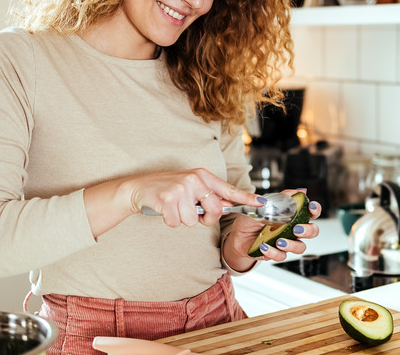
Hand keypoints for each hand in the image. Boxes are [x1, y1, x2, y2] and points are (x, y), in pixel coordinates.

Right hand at [83, 168, 260, 236]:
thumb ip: (209, 195)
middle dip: (205, 219)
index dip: (246, 198)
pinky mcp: (167, 199)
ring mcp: (180, 188)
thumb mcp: (191, 186)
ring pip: (193, 221)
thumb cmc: (168, 189)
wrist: (139, 187)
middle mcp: (194, 180)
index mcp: (203, 176)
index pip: (228, 189)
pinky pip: (176, 223)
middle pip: (214, 211)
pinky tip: (164, 210)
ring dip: (182, 220)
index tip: (260, 203)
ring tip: (174, 207)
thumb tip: (229, 206)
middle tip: (193, 212)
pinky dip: (169, 221)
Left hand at [223, 189, 320, 269]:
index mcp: (293, 215)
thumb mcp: (264, 204)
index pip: (311, 212)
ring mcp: (287, 242)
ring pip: (300, 247)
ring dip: (292, 244)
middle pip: (312, 231)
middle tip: (296, 228)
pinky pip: (281, 256)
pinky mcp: (277, 253)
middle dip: (308, 230)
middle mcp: (293, 229)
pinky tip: (264, 246)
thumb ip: (282, 198)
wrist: (238, 235)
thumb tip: (299, 191)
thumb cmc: (253, 218)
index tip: (311, 208)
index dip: (315, 210)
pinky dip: (273, 252)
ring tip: (279, 241)